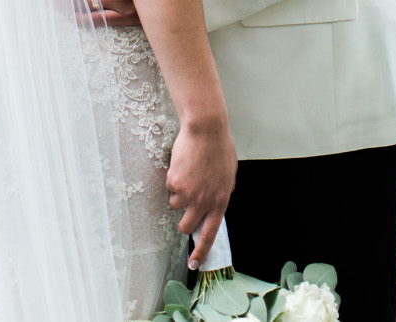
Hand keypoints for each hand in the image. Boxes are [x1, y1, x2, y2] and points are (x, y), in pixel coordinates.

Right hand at [167, 121, 235, 269]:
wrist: (206, 130)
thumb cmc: (218, 149)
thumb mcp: (226, 177)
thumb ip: (219, 194)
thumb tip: (211, 206)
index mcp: (220, 202)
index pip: (210, 234)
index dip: (201, 251)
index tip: (194, 265)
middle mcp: (204, 202)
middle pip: (185, 226)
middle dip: (181, 220)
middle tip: (184, 206)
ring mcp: (189, 193)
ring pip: (174, 205)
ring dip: (177, 194)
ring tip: (186, 175)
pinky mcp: (175, 182)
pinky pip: (169, 188)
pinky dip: (173, 179)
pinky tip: (182, 165)